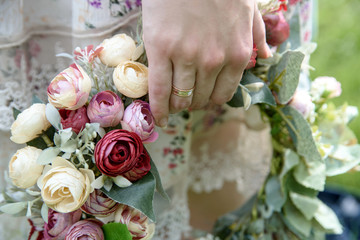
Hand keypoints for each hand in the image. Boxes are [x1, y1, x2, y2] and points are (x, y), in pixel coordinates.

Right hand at [142, 0, 270, 126]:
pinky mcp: (161, 50)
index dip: (211, 100)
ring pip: (181, 96)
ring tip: (173, 104)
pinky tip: (159, 116)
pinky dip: (159, 107)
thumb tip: (265, 57)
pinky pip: (159, 89)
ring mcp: (187, 57)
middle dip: (194, 102)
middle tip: (186, 99)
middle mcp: (214, 60)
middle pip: (201, 98)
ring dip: (177, 105)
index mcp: (236, 54)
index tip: (203, 100)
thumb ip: (258, 35)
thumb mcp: (248, 8)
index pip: (223, 94)